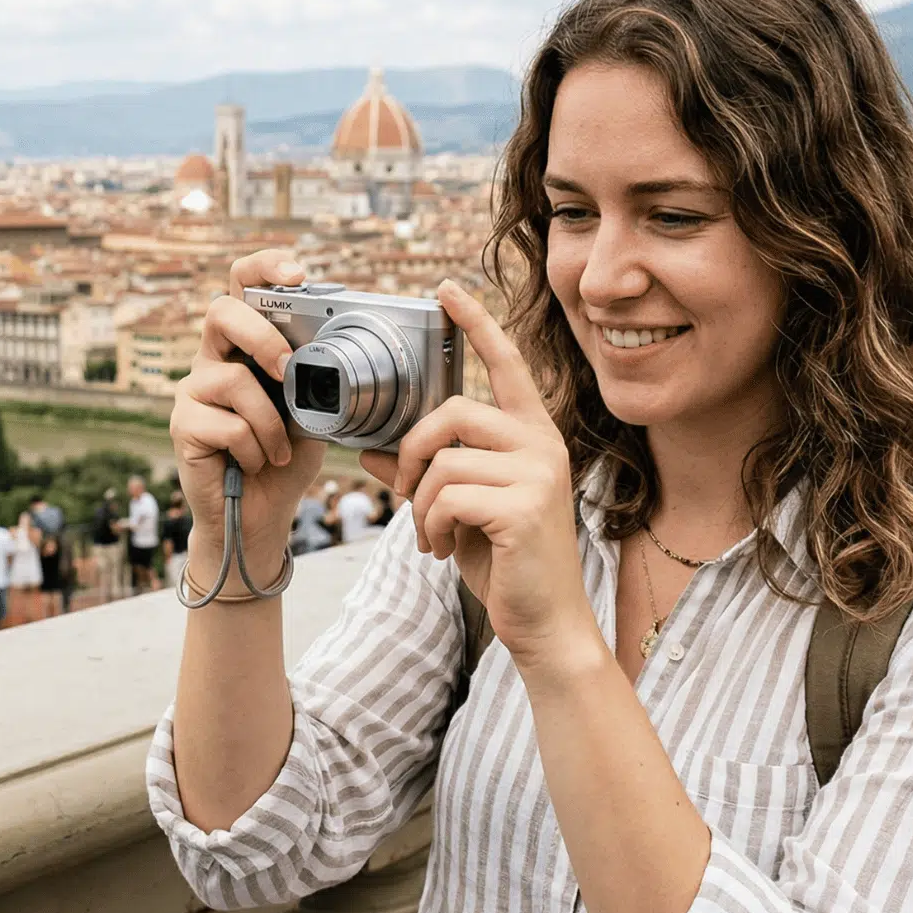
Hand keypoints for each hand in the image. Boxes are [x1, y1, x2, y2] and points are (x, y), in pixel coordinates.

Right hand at [170, 249, 327, 577]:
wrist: (261, 516)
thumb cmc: (285, 460)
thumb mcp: (313, 412)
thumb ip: (315, 379)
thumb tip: (337, 353)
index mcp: (245, 346)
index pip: (242, 287)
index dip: (264, 268)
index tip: (297, 273)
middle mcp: (213, 359)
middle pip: (220, 311)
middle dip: (261, 335)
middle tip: (287, 369)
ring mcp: (193, 390)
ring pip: (233, 380)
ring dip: (270, 423)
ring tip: (277, 452)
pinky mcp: (182, 424)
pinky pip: (228, 425)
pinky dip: (255, 449)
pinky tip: (255, 464)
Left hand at [360, 281, 591, 662]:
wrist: (545, 622)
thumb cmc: (506, 562)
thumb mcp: (460, 510)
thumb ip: (425, 474)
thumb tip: (367, 452)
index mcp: (531, 436)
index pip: (505, 364)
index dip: (475, 324)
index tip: (445, 290)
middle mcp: (542, 444)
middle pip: (452, 412)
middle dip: (411, 451)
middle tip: (405, 494)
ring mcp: (537, 473)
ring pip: (442, 459)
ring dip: (418, 503)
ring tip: (430, 535)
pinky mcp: (524, 506)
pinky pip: (446, 496)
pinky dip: (429, 526)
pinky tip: (443, 550)